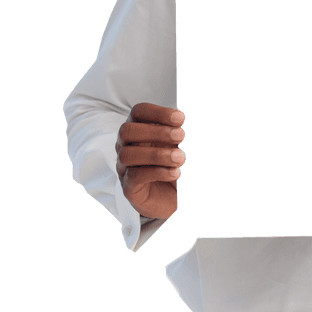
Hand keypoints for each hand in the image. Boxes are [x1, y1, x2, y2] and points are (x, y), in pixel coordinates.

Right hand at [116, 103, 185, 219]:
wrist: (171, 199)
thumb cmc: (173, 165)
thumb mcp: (180, 146)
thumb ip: (181, 135)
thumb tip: (188, 125)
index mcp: (138, 130)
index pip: (138, 112)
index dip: (158, 112)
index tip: (181, 118)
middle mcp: (125, 146)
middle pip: (127, 131)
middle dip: (156, 131)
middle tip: (182, 136)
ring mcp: (124, 167)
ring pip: (128, 154)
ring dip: (157, 154)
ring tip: (181, 158)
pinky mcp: (128, 187)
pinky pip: (135, 176)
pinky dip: (158, 172)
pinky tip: (175, 172)